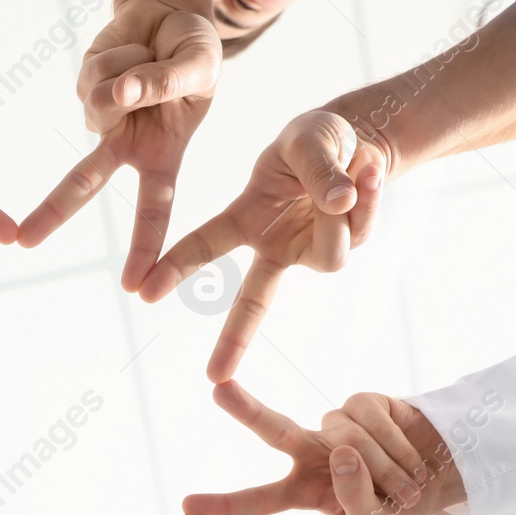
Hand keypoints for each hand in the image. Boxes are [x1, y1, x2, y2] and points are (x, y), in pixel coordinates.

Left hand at [20, 0, 219, 289]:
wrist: (169, 17)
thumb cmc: (193, 52)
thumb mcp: (200, 66)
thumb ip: (166, 84)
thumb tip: (119, 95)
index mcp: (163, 157)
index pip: (155, 210)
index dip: (146, 249)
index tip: (137, 289)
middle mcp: (126, 147)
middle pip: (83, 183)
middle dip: (54, 211)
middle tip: (24, 243)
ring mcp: (101, 120)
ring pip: (98, 105)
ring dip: (132, 73)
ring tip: (152, 62)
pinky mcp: (84, 88)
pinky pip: (95, 73)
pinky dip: (120, 55)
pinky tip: (133, 52)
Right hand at [139, 110, 386, 380]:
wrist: (359, 139)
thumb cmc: (318, 138)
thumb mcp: (310, 139)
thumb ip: (319, 171)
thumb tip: (340, 206)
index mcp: (247, 217)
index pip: (206, 244)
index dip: (176, 267)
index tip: (144, 290)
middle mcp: (274, 244)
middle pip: (253, 301)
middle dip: (233, 339)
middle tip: (214, 376)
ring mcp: (308, 252)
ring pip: (330, 255)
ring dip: (344, 212)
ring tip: (351, 169)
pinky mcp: (343, 250)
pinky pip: (360, 234)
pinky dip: (370, 199)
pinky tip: (368, 172)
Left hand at [183, 381, 463, 514]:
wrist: (441, 478)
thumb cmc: (399, 507)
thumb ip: (356, 502)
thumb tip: (342, 453)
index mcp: (301, 490)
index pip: (258, 501)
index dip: (224, 506)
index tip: (185, 509)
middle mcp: (309, 451)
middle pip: (272, 429)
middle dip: (245, 409)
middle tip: (217, 390)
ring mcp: (335, 424)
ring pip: (348, 438)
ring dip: (384, 470)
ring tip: (408, 490)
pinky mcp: (364, 401)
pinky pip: (375, 420)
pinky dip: (398, 446)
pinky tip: (414, 460)